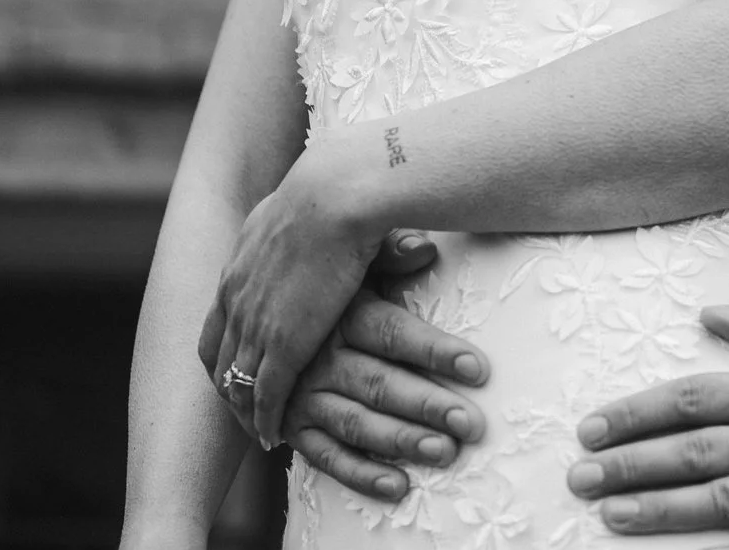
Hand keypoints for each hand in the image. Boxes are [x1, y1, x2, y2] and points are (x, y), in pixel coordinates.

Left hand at [198, 140, 383, 446]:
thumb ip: (300, 222)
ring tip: (256, 431)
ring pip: (235, 381)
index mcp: (240, 264)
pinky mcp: (281, 344)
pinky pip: (264, 395)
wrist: (335, 194)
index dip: (226, 349)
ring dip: (243, 410)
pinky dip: (265, 420)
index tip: (237, 366)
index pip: (217, 322)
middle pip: (217, 356)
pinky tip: (273, 436)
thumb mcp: (300, 205)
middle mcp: (235, 296)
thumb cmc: (334, 189)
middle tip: (242, 408)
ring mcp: (254, 323)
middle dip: (227, 385)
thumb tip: (321, 212)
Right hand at [285, 238, 493, 503]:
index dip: (434, 350)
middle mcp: (317, 356)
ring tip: (444, 451)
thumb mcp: (350, 261)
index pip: (391, 332)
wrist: (251, 308)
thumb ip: (389, 255)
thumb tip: (424, 244)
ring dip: (400, 440)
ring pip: (354, 422)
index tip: (477, 368)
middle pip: (377, 383)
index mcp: (339, 314)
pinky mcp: (287, 426)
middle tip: (470, 424)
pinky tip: (397, 485)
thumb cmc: (320, 283)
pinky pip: (324, 456)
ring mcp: (299, 395)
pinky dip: (359, 473)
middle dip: (426, 405)